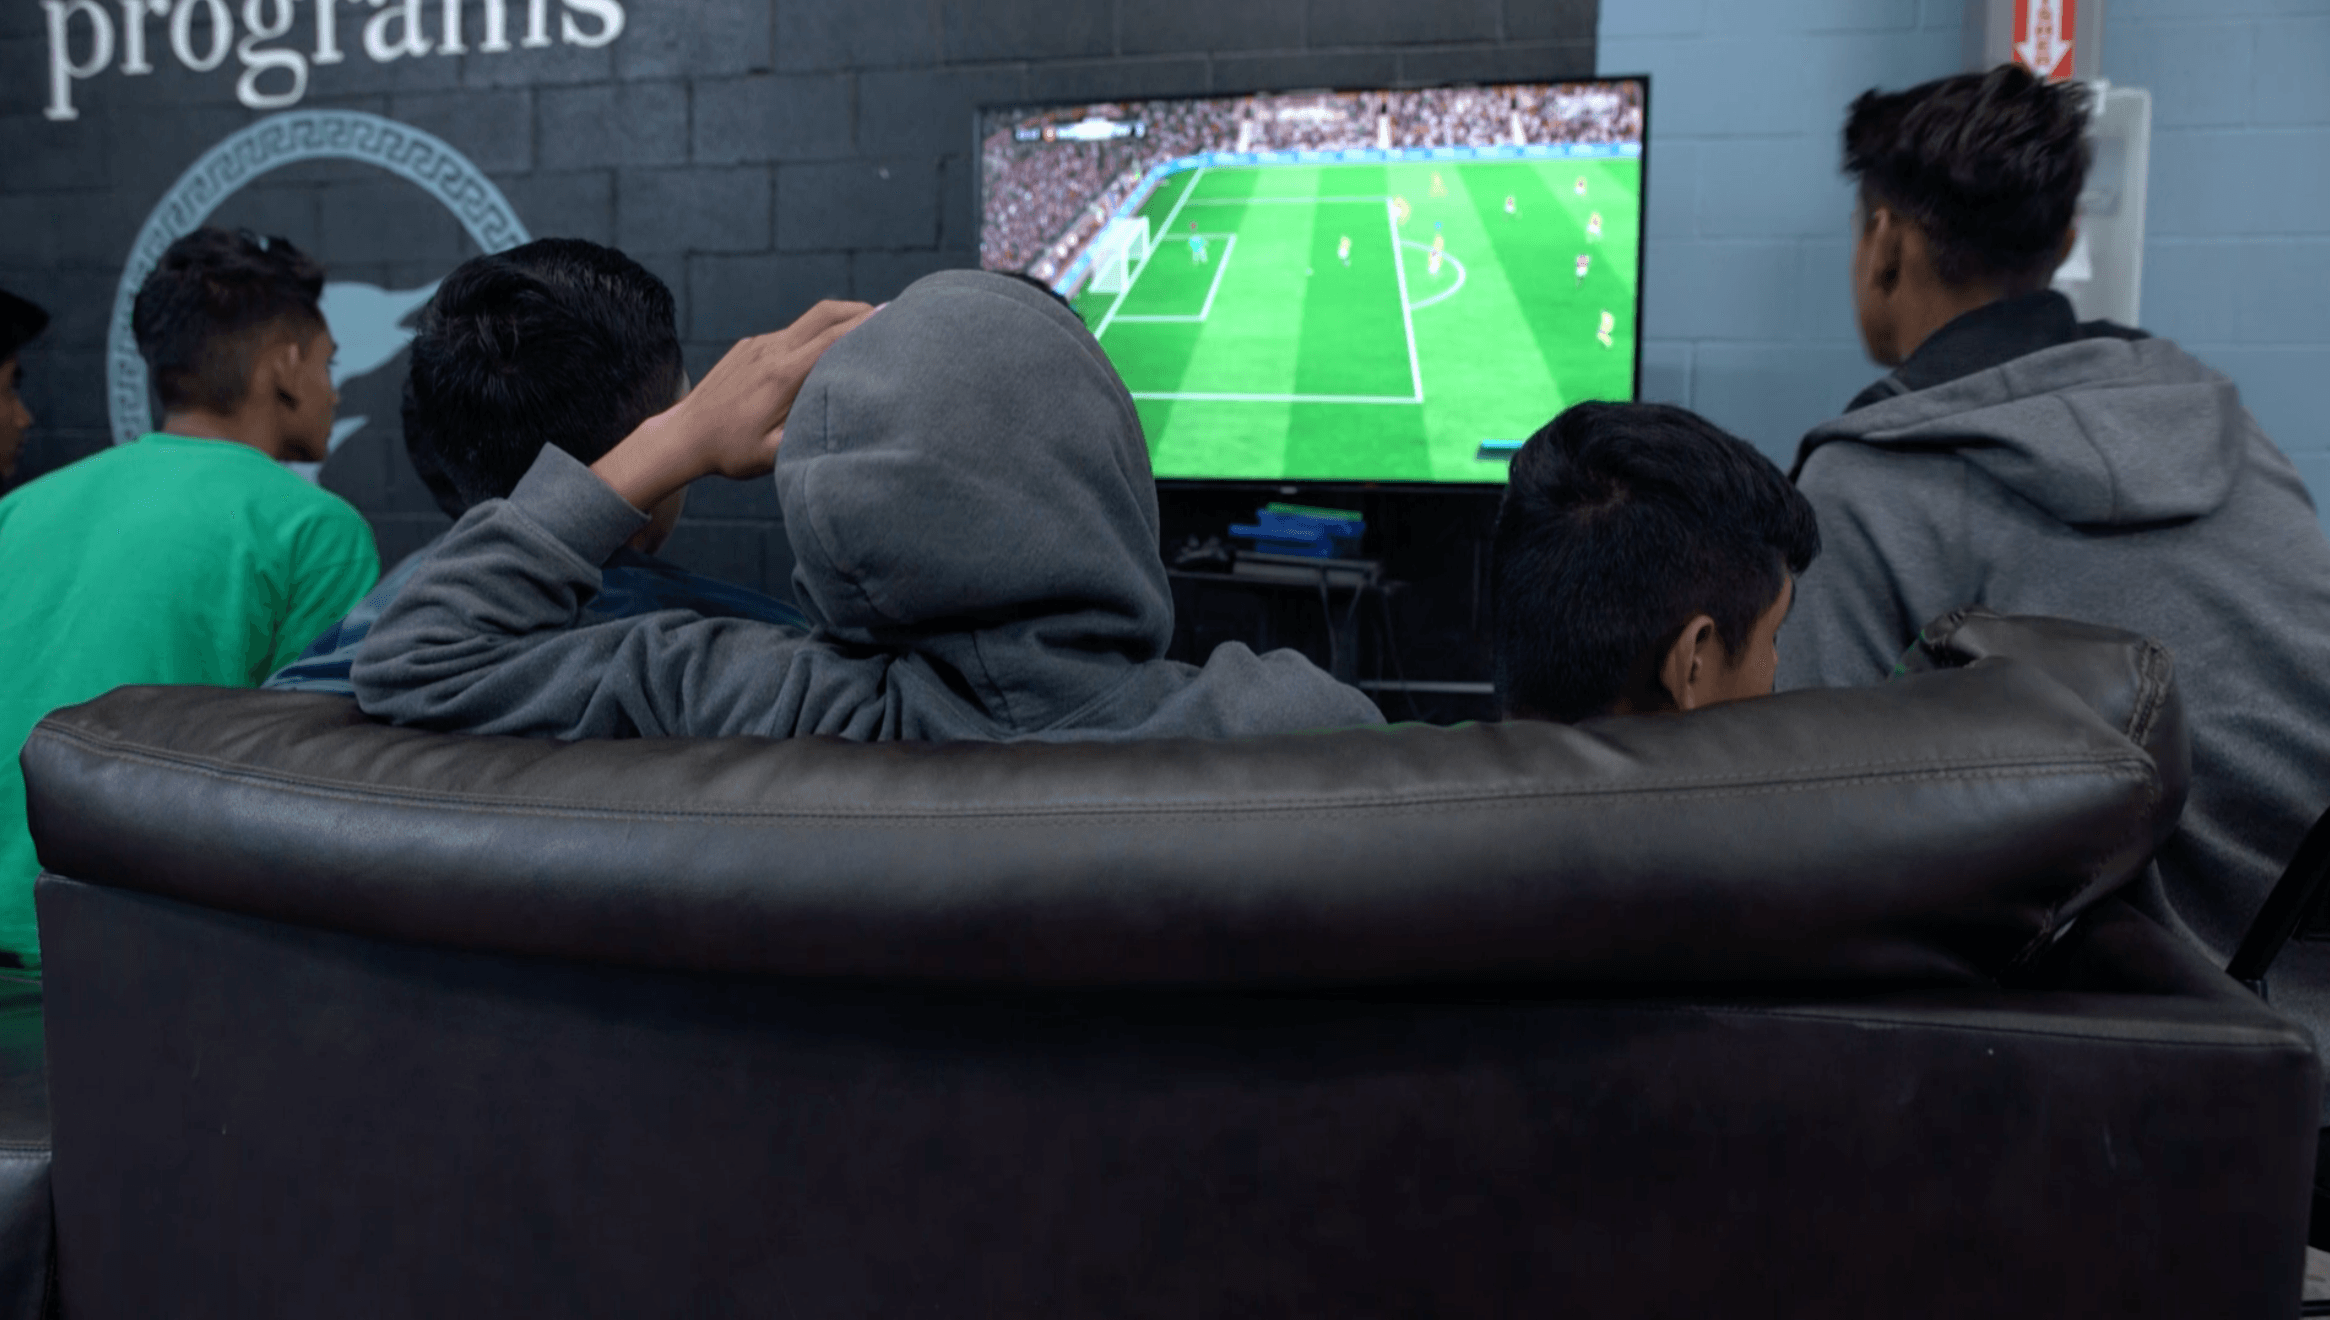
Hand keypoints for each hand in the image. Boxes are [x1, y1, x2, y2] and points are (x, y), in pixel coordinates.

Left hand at [592, 299, 873, 510]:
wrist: (683, 436)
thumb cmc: (730, 451)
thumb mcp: (774, 455)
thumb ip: (810, 437)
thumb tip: (849, 428)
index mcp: (782, 375)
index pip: (833, 339)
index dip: (867, 326)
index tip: (896, 319)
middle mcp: (772, 351)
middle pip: (826, 314)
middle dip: (861, 311)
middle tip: (891, 317)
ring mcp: (759, 345)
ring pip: (809, 320)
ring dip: (840, 319)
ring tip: (867, 330)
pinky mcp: (750, 347)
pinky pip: (790, 333)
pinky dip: (816, 334)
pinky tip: (826, 352)